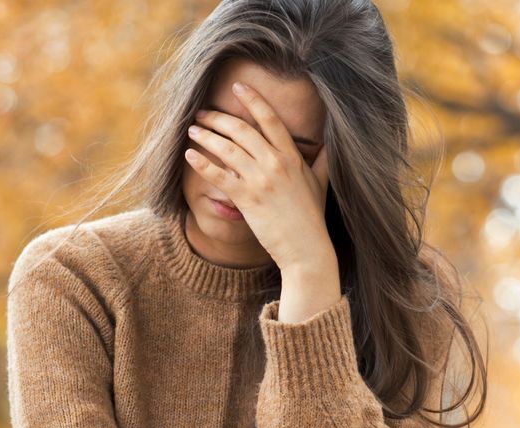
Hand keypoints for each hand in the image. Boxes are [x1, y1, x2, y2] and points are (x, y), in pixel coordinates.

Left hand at [184, 80, 335, 274]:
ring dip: (206, 136)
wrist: (306, 248)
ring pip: (227, 149)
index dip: (253, 100)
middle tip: (202, 112)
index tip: (237, 87)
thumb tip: (330, 144)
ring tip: (192, 130)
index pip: (270, 119)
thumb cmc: (312, 218)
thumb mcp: (321, 183)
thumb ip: (323, 160)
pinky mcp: (247, 199)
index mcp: (292, 156)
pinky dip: (202, 163)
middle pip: (242, 130)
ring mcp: (260, 180)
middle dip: (219, 118)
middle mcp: (275, 163)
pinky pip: (219, 176)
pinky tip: (190, 155)